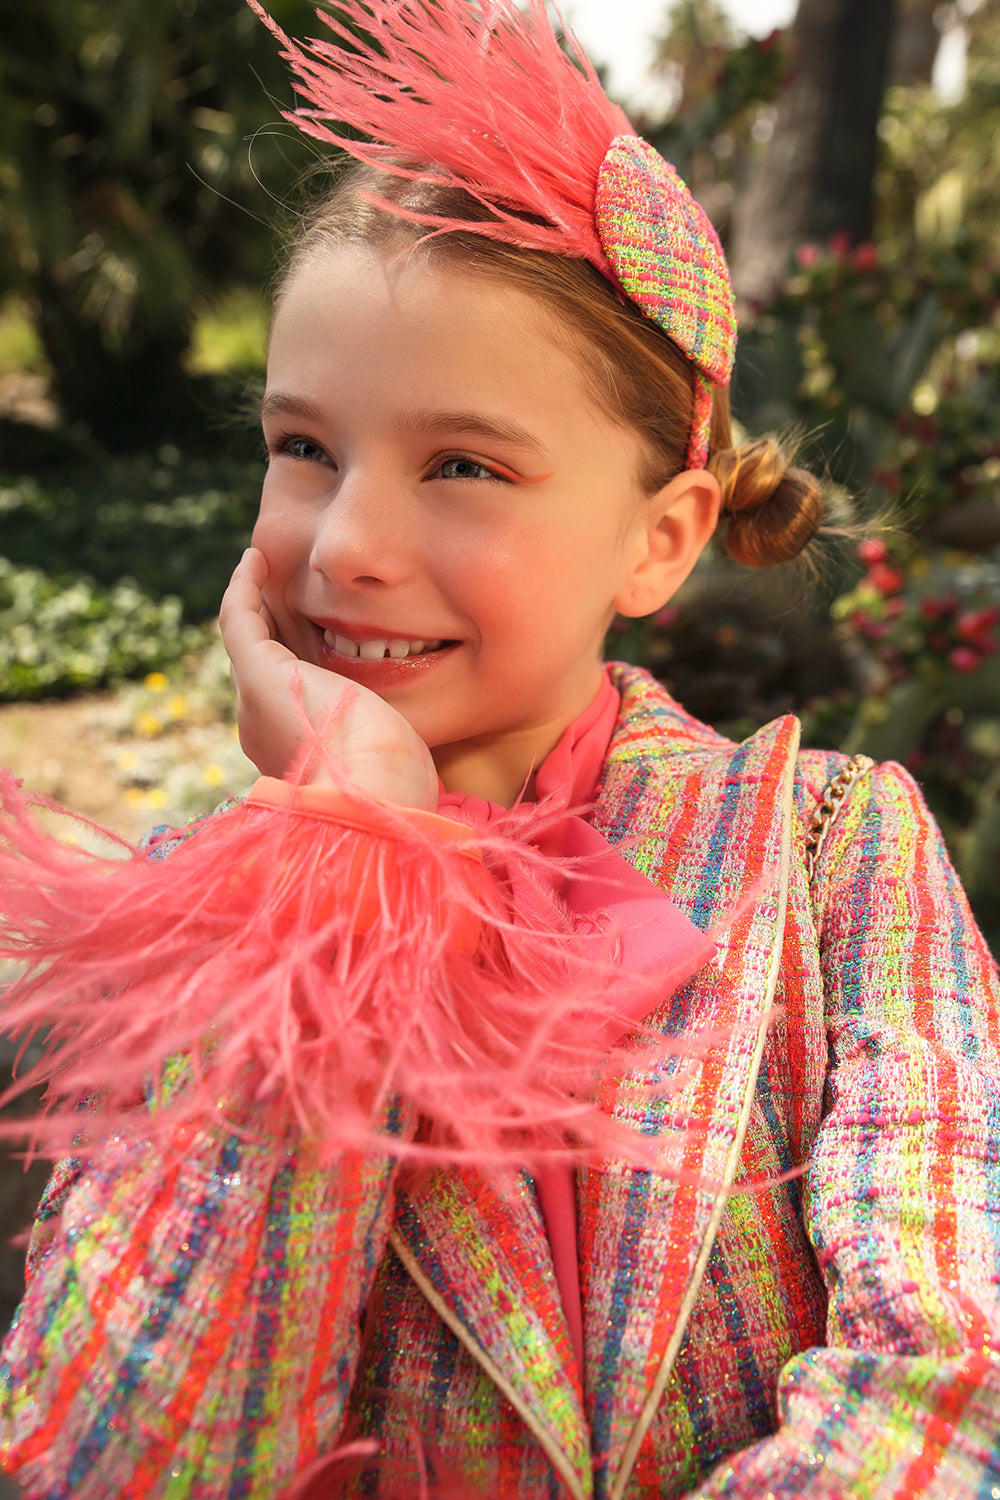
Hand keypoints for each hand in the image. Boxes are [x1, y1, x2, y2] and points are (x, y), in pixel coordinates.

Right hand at [219, 549, 439, 809]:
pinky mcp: (258, 672)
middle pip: (263, 671)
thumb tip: (407, 752)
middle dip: (273, 633)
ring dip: (257, 604)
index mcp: (292, 753)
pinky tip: (257, 560)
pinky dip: (245, 587)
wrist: (371, 797)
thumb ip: (387, 748)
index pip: (288, 702)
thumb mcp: (391, 763)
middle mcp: (262, 728)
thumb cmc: (393, 791)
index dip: (298, 667)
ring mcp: (255, 701)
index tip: (316, 639)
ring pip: (248, 643)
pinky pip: (239, 618)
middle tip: (286, 594)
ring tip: (266, 570)